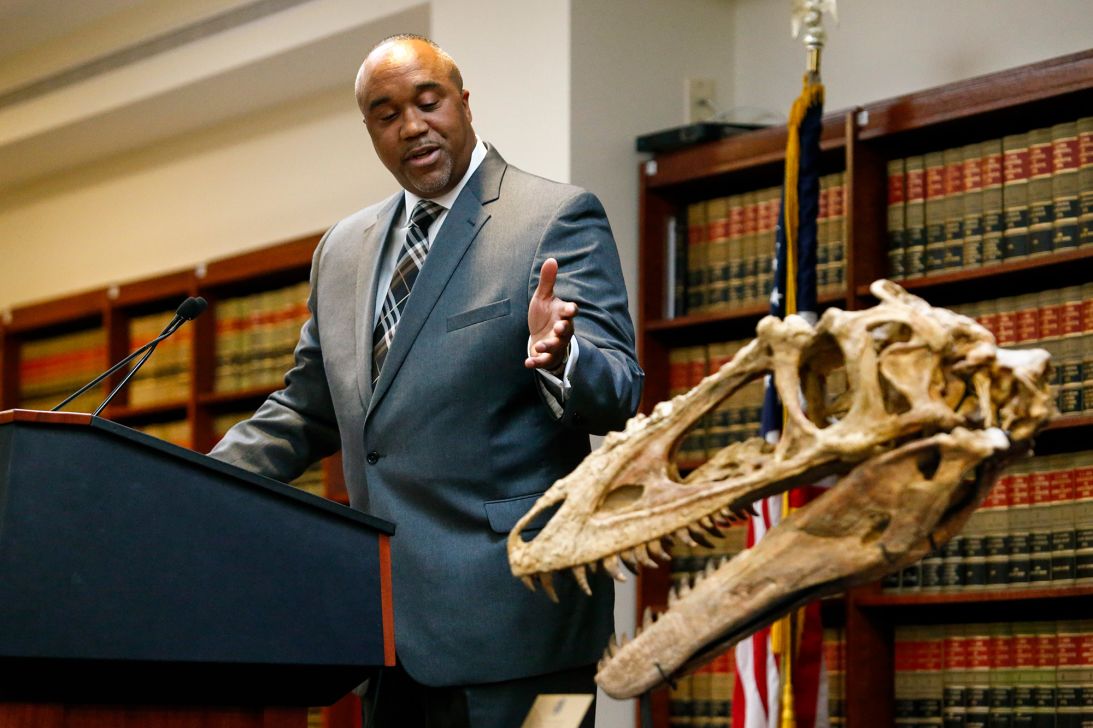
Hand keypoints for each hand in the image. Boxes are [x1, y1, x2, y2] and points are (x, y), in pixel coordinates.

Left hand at [526, 258, 577, 373]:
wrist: (540, 336)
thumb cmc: (544, 315)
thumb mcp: (543, 297)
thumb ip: (548, 281)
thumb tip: (551, 259)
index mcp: (562, 314)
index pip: (570, 312)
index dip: (570, 310)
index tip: (570, 309)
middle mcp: (562, 330)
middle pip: (566, 331)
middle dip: (563, 329)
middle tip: (559, 327)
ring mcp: (555, 344)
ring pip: (556, 346)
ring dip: (549, 346)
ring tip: (539, 345)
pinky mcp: (547, 356)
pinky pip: (544, 361)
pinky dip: (536, 362)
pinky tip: (528, 363)